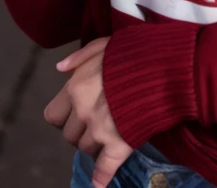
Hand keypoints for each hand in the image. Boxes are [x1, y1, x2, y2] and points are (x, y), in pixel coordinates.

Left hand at [44, 38, 132, 187]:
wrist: (163, 67)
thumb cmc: (133, 52)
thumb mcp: (103, 44)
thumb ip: (78, 56)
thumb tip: (59, 69)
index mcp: (75, 87)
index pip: (53, 115)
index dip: (64, 116)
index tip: (76, 112)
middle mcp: (83, 110)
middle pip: (69, 136)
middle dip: (80, 131)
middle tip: (96, 123)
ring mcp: (100, 130)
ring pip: (85, 150)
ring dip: (94, 145)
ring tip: (109, 134)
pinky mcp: (119, 144)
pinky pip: (104, 168)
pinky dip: (101, 178)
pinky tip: (99, 184)